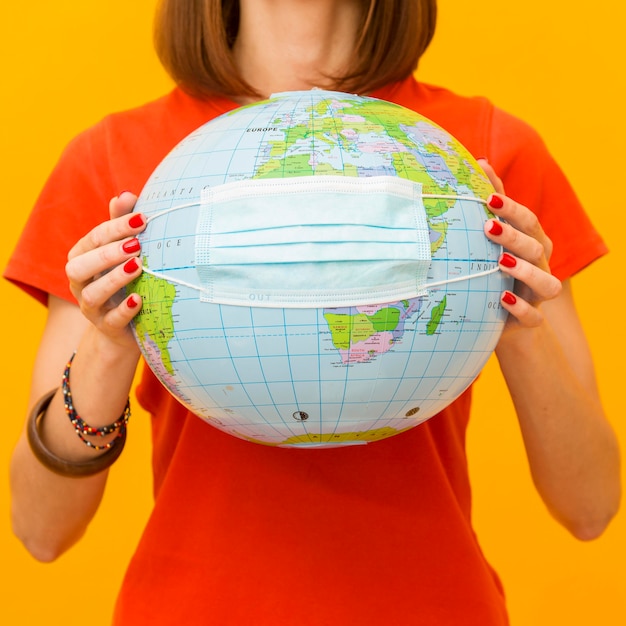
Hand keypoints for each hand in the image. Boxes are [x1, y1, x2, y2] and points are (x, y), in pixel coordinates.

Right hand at [65, 192, 145, 346]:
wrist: (124, 327)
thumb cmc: (123, 279)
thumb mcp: (122, 251)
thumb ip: (121, 226)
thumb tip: (125, 195)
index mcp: (82, 258)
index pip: (93, 239)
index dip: (116, 228)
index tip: (143, 219)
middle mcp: (80, 283)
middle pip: (80, 266)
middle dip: (106, 254)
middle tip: (137, 245)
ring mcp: (91, 308)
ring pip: (92, 294)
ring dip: (114, 279)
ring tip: (138, 267)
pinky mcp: (107, 328)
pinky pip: (111, 320)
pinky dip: (124, 310)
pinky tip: (139, 299)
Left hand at [478, 160, 561, 329]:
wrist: (503, 316)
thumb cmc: (497, 267)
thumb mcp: (496, 236)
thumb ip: (494, 202)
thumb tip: (480, 161)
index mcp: (533, 243)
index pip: (529, 222)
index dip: (512, 210)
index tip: (488, 199)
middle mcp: (541, 266)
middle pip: (536, 248)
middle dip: (514, 236)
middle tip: (487, 227)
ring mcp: (537, 294)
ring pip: (546, 283)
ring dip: (526, 271)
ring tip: (500, 262)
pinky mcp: (529, 319)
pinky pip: (534, 317)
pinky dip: (520, 309)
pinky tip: (501, 299)